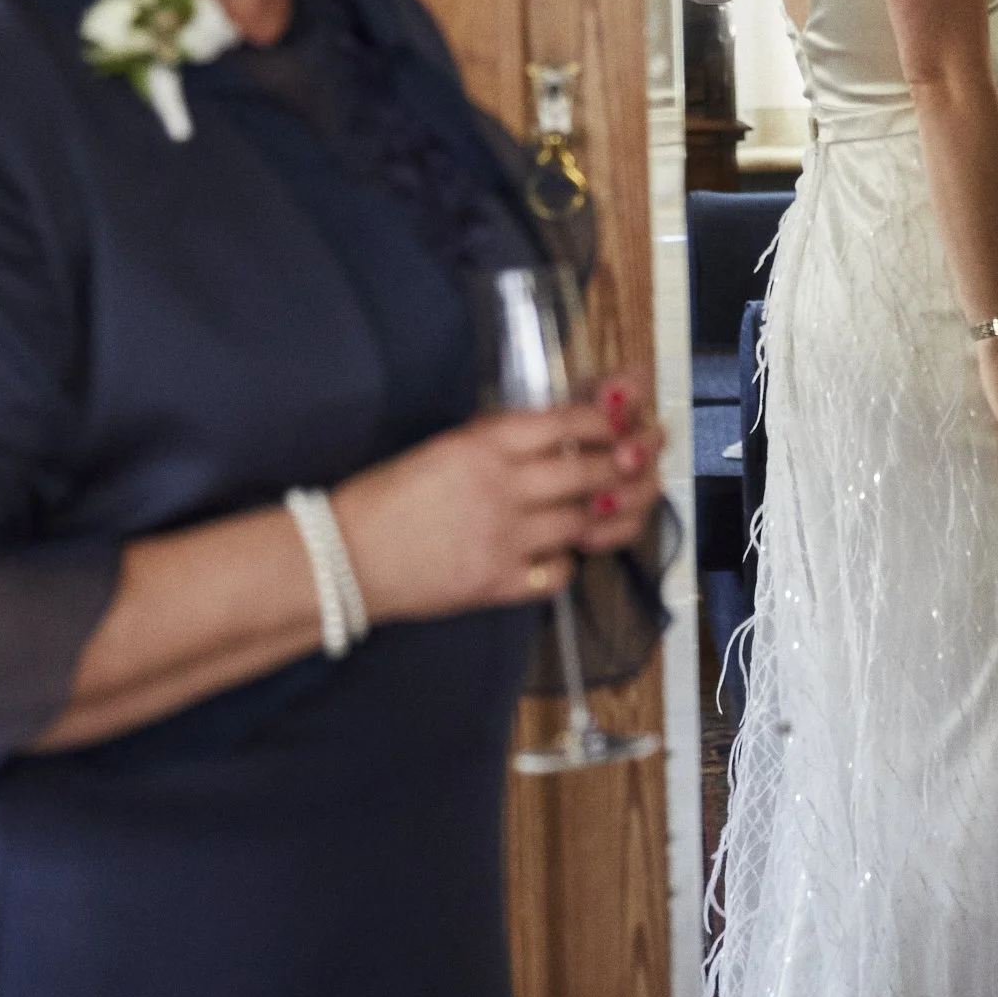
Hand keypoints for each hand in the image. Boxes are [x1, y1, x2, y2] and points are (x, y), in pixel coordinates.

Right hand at [333, 384, 663, 621]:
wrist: (345, 557)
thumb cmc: (387, 497)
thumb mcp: (445, 448)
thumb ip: (501, 442)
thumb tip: (561, 432)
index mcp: (483, 444)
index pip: (569, 423)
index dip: (610, 419)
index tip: (631, 413)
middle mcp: (502, 487)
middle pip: (592, 471)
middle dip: (631, 460)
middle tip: (652, 453)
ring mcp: (504, 539)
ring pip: (585, 520)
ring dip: (613, 510)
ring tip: (628, 499)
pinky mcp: (498, 583)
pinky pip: (558, 572)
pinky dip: (570, 560)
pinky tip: (567, 550)